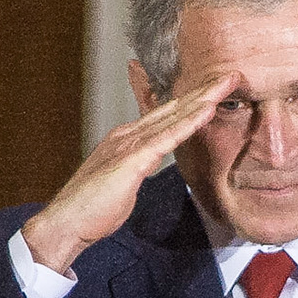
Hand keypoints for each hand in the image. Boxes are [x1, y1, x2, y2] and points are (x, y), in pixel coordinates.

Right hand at [20, 71, 242, 274]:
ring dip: (202, 98)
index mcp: (125, 140)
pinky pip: (168, 136)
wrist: (66, 222)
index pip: (163, 116)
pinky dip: (189, 121)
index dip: (190, 102)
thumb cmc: (91, 209)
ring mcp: (129, 144)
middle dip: (202, 91)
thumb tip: (145, 166)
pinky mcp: (133, 159)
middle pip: (172, 108)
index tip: (212, 92)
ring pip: (174, 115)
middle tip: (230, 75)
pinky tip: (208, 109)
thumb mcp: (121, 182)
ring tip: (227, 82)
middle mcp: (127, 135)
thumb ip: (136, 169)